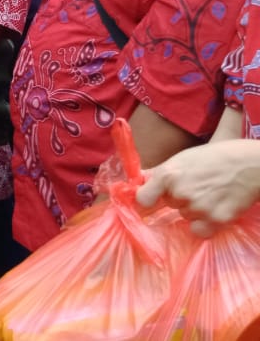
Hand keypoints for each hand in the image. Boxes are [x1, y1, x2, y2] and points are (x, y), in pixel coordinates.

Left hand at [136, 139, 259, 236]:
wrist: (250, 164)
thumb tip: (137, 182)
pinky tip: (215, 209)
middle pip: (169, 205)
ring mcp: (198, 208)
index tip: (150, 202)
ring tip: (210, 194)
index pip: (143, 198)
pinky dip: (205, 224)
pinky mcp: (216, 220)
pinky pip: (199, 230)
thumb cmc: (215, 157)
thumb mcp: (183, 158)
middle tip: (196, 186)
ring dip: (194, 210)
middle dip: (178, 198)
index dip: (146, 201)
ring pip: (185, 216)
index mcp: (168, 174)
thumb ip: (160, 172)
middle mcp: (180, 193)